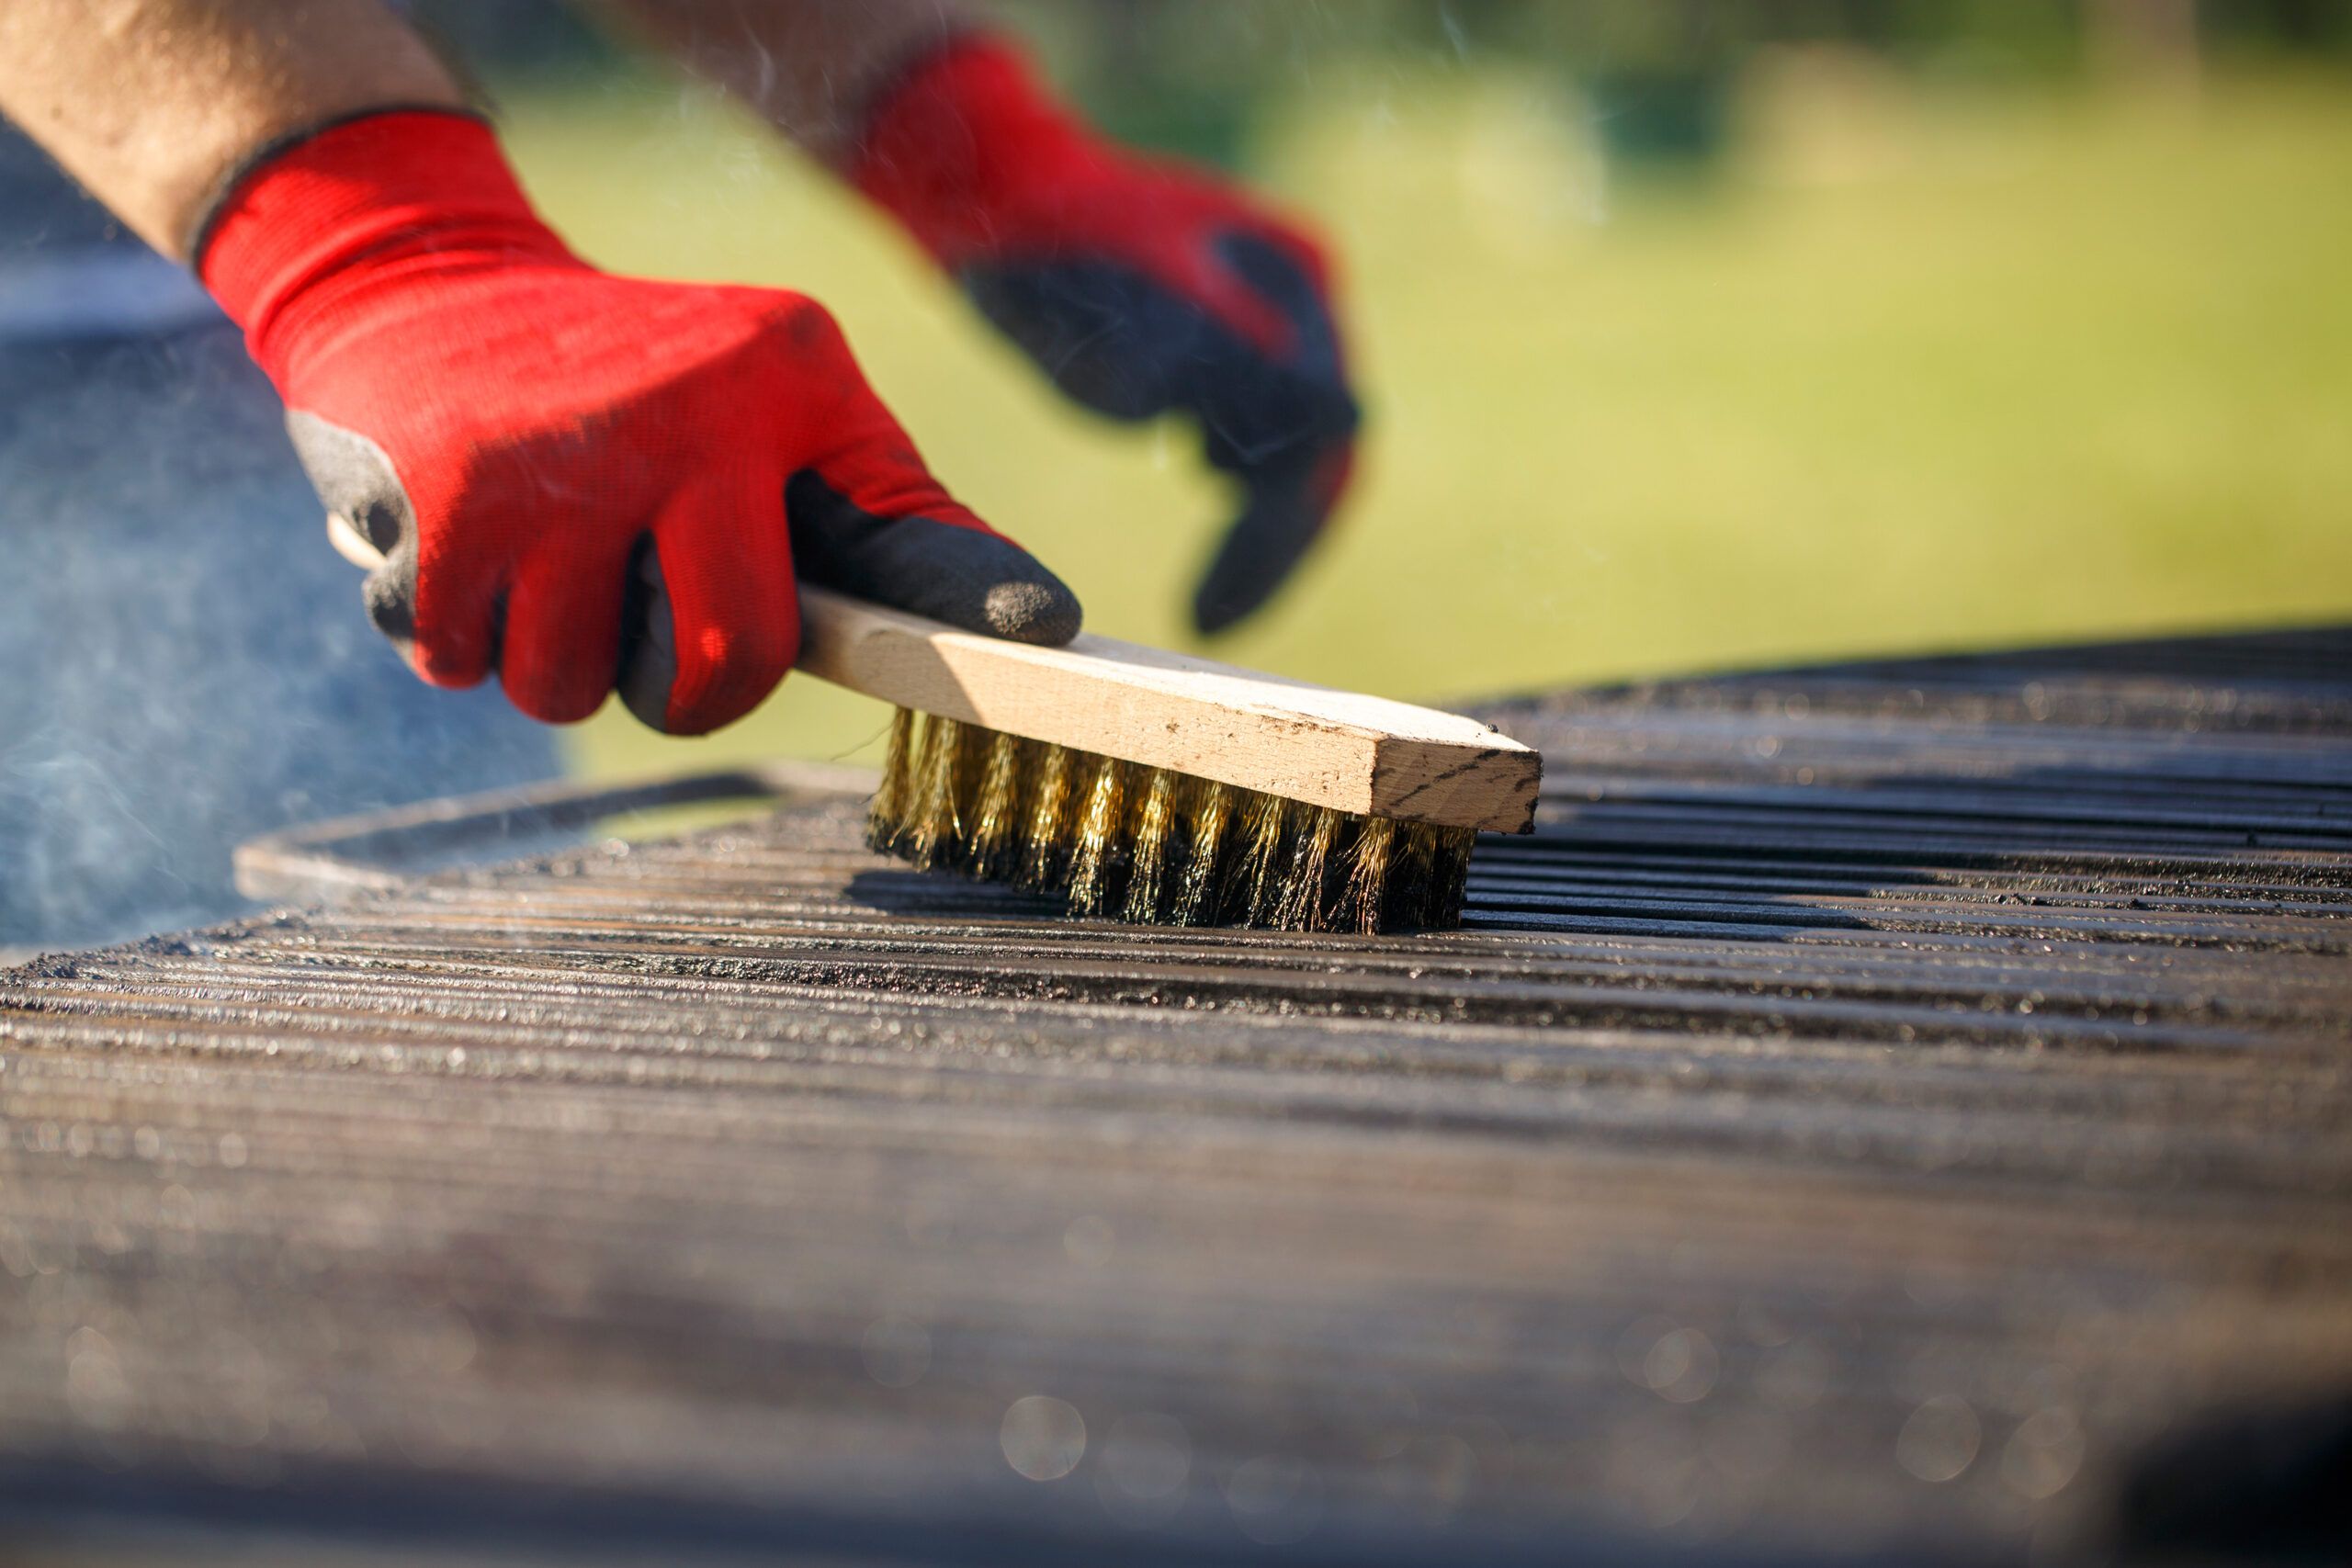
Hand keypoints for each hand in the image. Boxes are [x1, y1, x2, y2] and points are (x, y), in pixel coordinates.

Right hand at [199, 110, 1078, 734]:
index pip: (895, 521)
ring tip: (545, 560)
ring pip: (569, 685)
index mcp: (787, 381)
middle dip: (682, 693)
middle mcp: (685, 409)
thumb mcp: (778, 409)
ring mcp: (558, 451)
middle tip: (650, 629)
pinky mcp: (438, 492)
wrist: (426, 285)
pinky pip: (459, 660)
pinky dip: (456, 633)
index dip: (971, 595)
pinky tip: (467, 544)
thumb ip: (885, 518)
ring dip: (549, 661)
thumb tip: (1037, 630)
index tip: (1048, 629)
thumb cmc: (643, 385)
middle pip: (726, 663)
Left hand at [854, 37, 1359, 633]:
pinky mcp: (1231, 349)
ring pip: (1293, 458)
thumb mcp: (1126, 301)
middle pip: (1321, 453)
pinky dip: (1238, 495)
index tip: (1211, 611)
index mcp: (1296, 274)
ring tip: (1204, 601)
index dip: (1278, 532)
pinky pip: (1258, 443)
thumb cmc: (1043, 237)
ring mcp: (1271, 324)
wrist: (989, 192)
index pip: (1322, 430)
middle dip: (1270, 547)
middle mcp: (1300, 301)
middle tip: (1207, 624)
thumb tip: (1342, 415)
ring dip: (1259, 531)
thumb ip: (1227, 349)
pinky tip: (1202, 516)